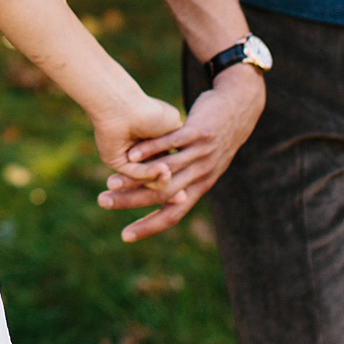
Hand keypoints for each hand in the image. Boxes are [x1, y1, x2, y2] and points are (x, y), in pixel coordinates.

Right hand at [98, 64, 264, 240]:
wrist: (238, 107)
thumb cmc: (214, 138)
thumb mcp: (205, 164)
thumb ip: (184, 180)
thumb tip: (159, 197)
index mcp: (200, 186)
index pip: (173, 215)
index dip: (149, 226)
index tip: (125, 235)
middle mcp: (202, 175)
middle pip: (163, 195)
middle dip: (131, 202)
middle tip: (104, 203)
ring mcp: (202, 154)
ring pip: (165, 171)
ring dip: (135, 178)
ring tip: (111, 182)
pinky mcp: (200, 132)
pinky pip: (172, 143)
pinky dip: (151, 150)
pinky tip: (131, 154)